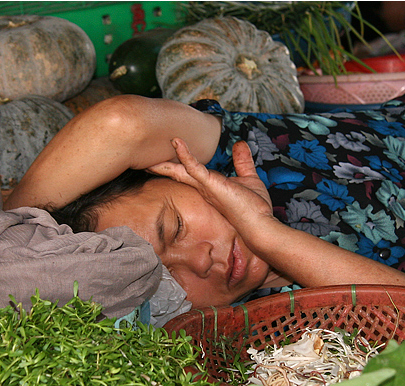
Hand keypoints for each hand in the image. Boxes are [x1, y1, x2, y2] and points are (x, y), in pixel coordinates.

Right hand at [148, 138, 274, 231]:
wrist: (260, 224)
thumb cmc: (255, 207)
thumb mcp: (248, 178)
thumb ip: (242, 161)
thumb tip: (240, 144)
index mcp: (209, 186)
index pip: (188, 174)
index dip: (176, 165)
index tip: (165, 157)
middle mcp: (204, 188)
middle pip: (177, 174)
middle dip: (161, 167)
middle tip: (144, 161)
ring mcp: (206, 187)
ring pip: (180, 172)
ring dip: (164, 163)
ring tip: (149, 154)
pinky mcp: (211, 185)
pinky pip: (194, 167)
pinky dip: (185, 154)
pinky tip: (177, 142)